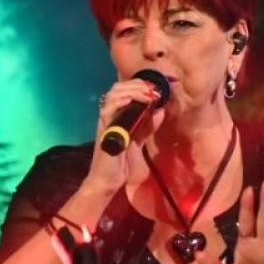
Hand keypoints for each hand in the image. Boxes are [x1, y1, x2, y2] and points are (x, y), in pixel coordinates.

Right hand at [85, 77, 165, 193]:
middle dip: (136, 85)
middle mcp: (110, 114)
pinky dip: (119, 101)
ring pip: (113, 95)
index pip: (124, 90)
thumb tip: (160, 110)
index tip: (155, 89)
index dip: (138, 85)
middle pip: (118, 88)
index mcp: (117, 115)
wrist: (109, 179)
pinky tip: (131, 100)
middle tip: (152, 90)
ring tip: (146, 95)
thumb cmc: (121, 161)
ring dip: (131, 91)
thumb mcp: (139, 140)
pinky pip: (107, 109)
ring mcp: (105, 121)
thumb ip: (148, 126)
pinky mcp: (104, 129)